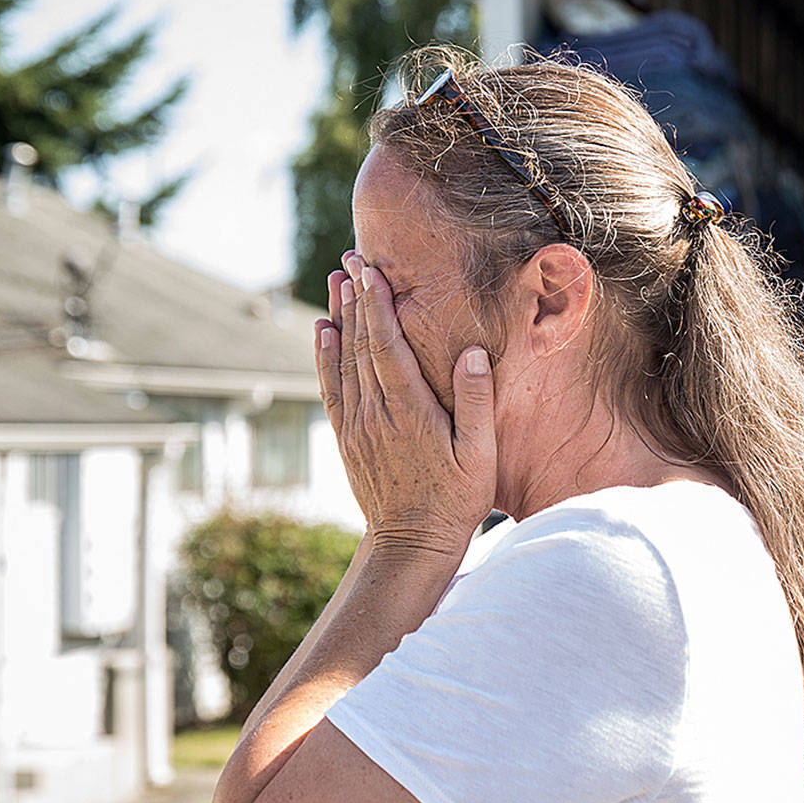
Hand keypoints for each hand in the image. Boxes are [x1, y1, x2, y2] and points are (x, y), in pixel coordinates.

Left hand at [316, 253, 496, 558]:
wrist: (411, 543)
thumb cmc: (456, 499)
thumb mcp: (480, 455)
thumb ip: (475, 402)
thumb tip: (471, 352)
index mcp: (409, 411)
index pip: (387, 346)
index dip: (377, 305)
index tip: (371, 270)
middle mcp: (375, 413)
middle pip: (360, 344)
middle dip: (357, 298)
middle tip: (352, 259)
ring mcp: (357, 425)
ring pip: (342, 360)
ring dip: (340, 317)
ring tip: (337, 281)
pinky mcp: (347, 436)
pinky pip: (331, 387)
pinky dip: (324, 355)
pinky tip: (323, 331)